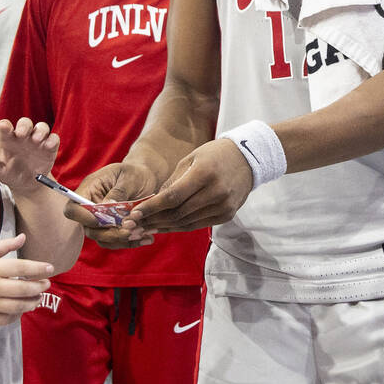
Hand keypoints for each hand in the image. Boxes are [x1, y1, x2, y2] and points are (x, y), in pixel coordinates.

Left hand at [0, 118, 58, 197]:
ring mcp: (37, 140)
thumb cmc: (11, 173)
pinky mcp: (50, 147)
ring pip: (41, 127)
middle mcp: (23, 136)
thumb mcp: (2, 174)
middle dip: (24, 126)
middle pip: (25, 123)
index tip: (4, 126)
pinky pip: (53, 138)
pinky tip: (49, 146)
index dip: (4, 125)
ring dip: (40, 131)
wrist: (27, 184)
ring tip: (36, 139)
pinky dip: (52, 140)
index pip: (5, 128)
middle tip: (22, 133)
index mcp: (8, 139)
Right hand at [0, 234, 52, 325]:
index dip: (38, 268)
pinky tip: (21, 309)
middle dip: (39, 287)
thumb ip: (4, 246)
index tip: (50, 268)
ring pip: (18, 306)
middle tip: (47, 284)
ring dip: (32, 302)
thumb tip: (23, 237)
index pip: (21, 267)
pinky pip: (6, 319)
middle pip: (23, 288)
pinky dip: (17, 315)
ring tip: (37, 298)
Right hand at [64, 162, 158, 249]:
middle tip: (131, 230)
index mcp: (89, 190)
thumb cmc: (135, 173)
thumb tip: (108, 206)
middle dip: (109, 233)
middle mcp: (91, 207)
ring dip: (121, 240)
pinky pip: (116, 241)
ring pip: (102, 239)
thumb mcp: (129, 178)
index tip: (103, 219)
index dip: (84, 218)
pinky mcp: (112, 228)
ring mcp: (101, 220)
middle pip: (89, 229)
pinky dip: (130, 242)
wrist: (146, 178)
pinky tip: (147, 238)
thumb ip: (118, 192)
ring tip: (143, 233)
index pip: (73, 209)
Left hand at [126, 138, 251, 234]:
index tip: (134, 214)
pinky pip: (198, 224)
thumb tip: (153, 202)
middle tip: (134, 224)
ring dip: (164, 226)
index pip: (172, 197)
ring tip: (146, 227)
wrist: (248, 159)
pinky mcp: (227, 215)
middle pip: (178, 213)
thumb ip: (172, 182)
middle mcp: (216, 192)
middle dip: (153, 220)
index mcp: (204, 173)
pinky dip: (180, 226)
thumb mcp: (190, 159)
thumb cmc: (214, 155)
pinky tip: (166, 226)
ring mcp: (223, 206)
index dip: (152, 208)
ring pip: (187, 223)